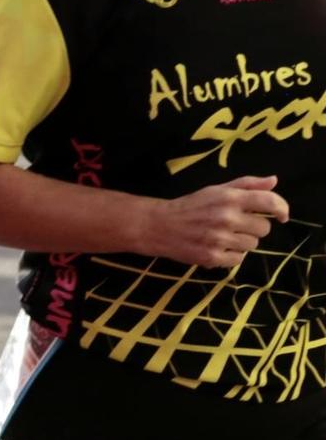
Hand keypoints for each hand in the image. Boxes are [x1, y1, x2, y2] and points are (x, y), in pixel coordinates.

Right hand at [140, 176, 287, 269]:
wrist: (158, 225)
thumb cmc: (190, 206)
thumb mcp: (216, 190)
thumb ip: (246, 185)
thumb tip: (273, 180)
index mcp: (229, 197)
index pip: (269, 202)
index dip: (281, 209)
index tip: (281, 216)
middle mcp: (227, 217)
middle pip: (264, 228)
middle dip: (252, 227)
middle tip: (234, 225)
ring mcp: (220, 239)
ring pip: (252, 245)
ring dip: (241, 242)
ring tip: (222, 236)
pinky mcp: (213, 257)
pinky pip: (239, 259)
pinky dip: (231, 255)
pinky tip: (217, 247)